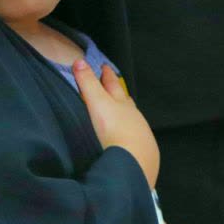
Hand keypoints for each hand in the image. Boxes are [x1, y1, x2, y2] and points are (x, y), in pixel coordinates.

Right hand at [72, 60, 159, 187]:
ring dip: (126, 114)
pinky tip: (128, 140)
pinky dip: (131, 134)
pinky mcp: (143, 153)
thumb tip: (79, 61)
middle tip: (114, 86)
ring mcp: (141, 135)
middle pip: (126, 101)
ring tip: (121, 113)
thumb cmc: (113, 130)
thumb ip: (88, 84)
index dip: (107, 76)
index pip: (113, 85)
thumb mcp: (97, 104)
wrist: (134, 162)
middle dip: (118, 93)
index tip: (104, 68)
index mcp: (122, 104)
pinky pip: (137, 138)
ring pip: (133, 119)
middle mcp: (134, 117)